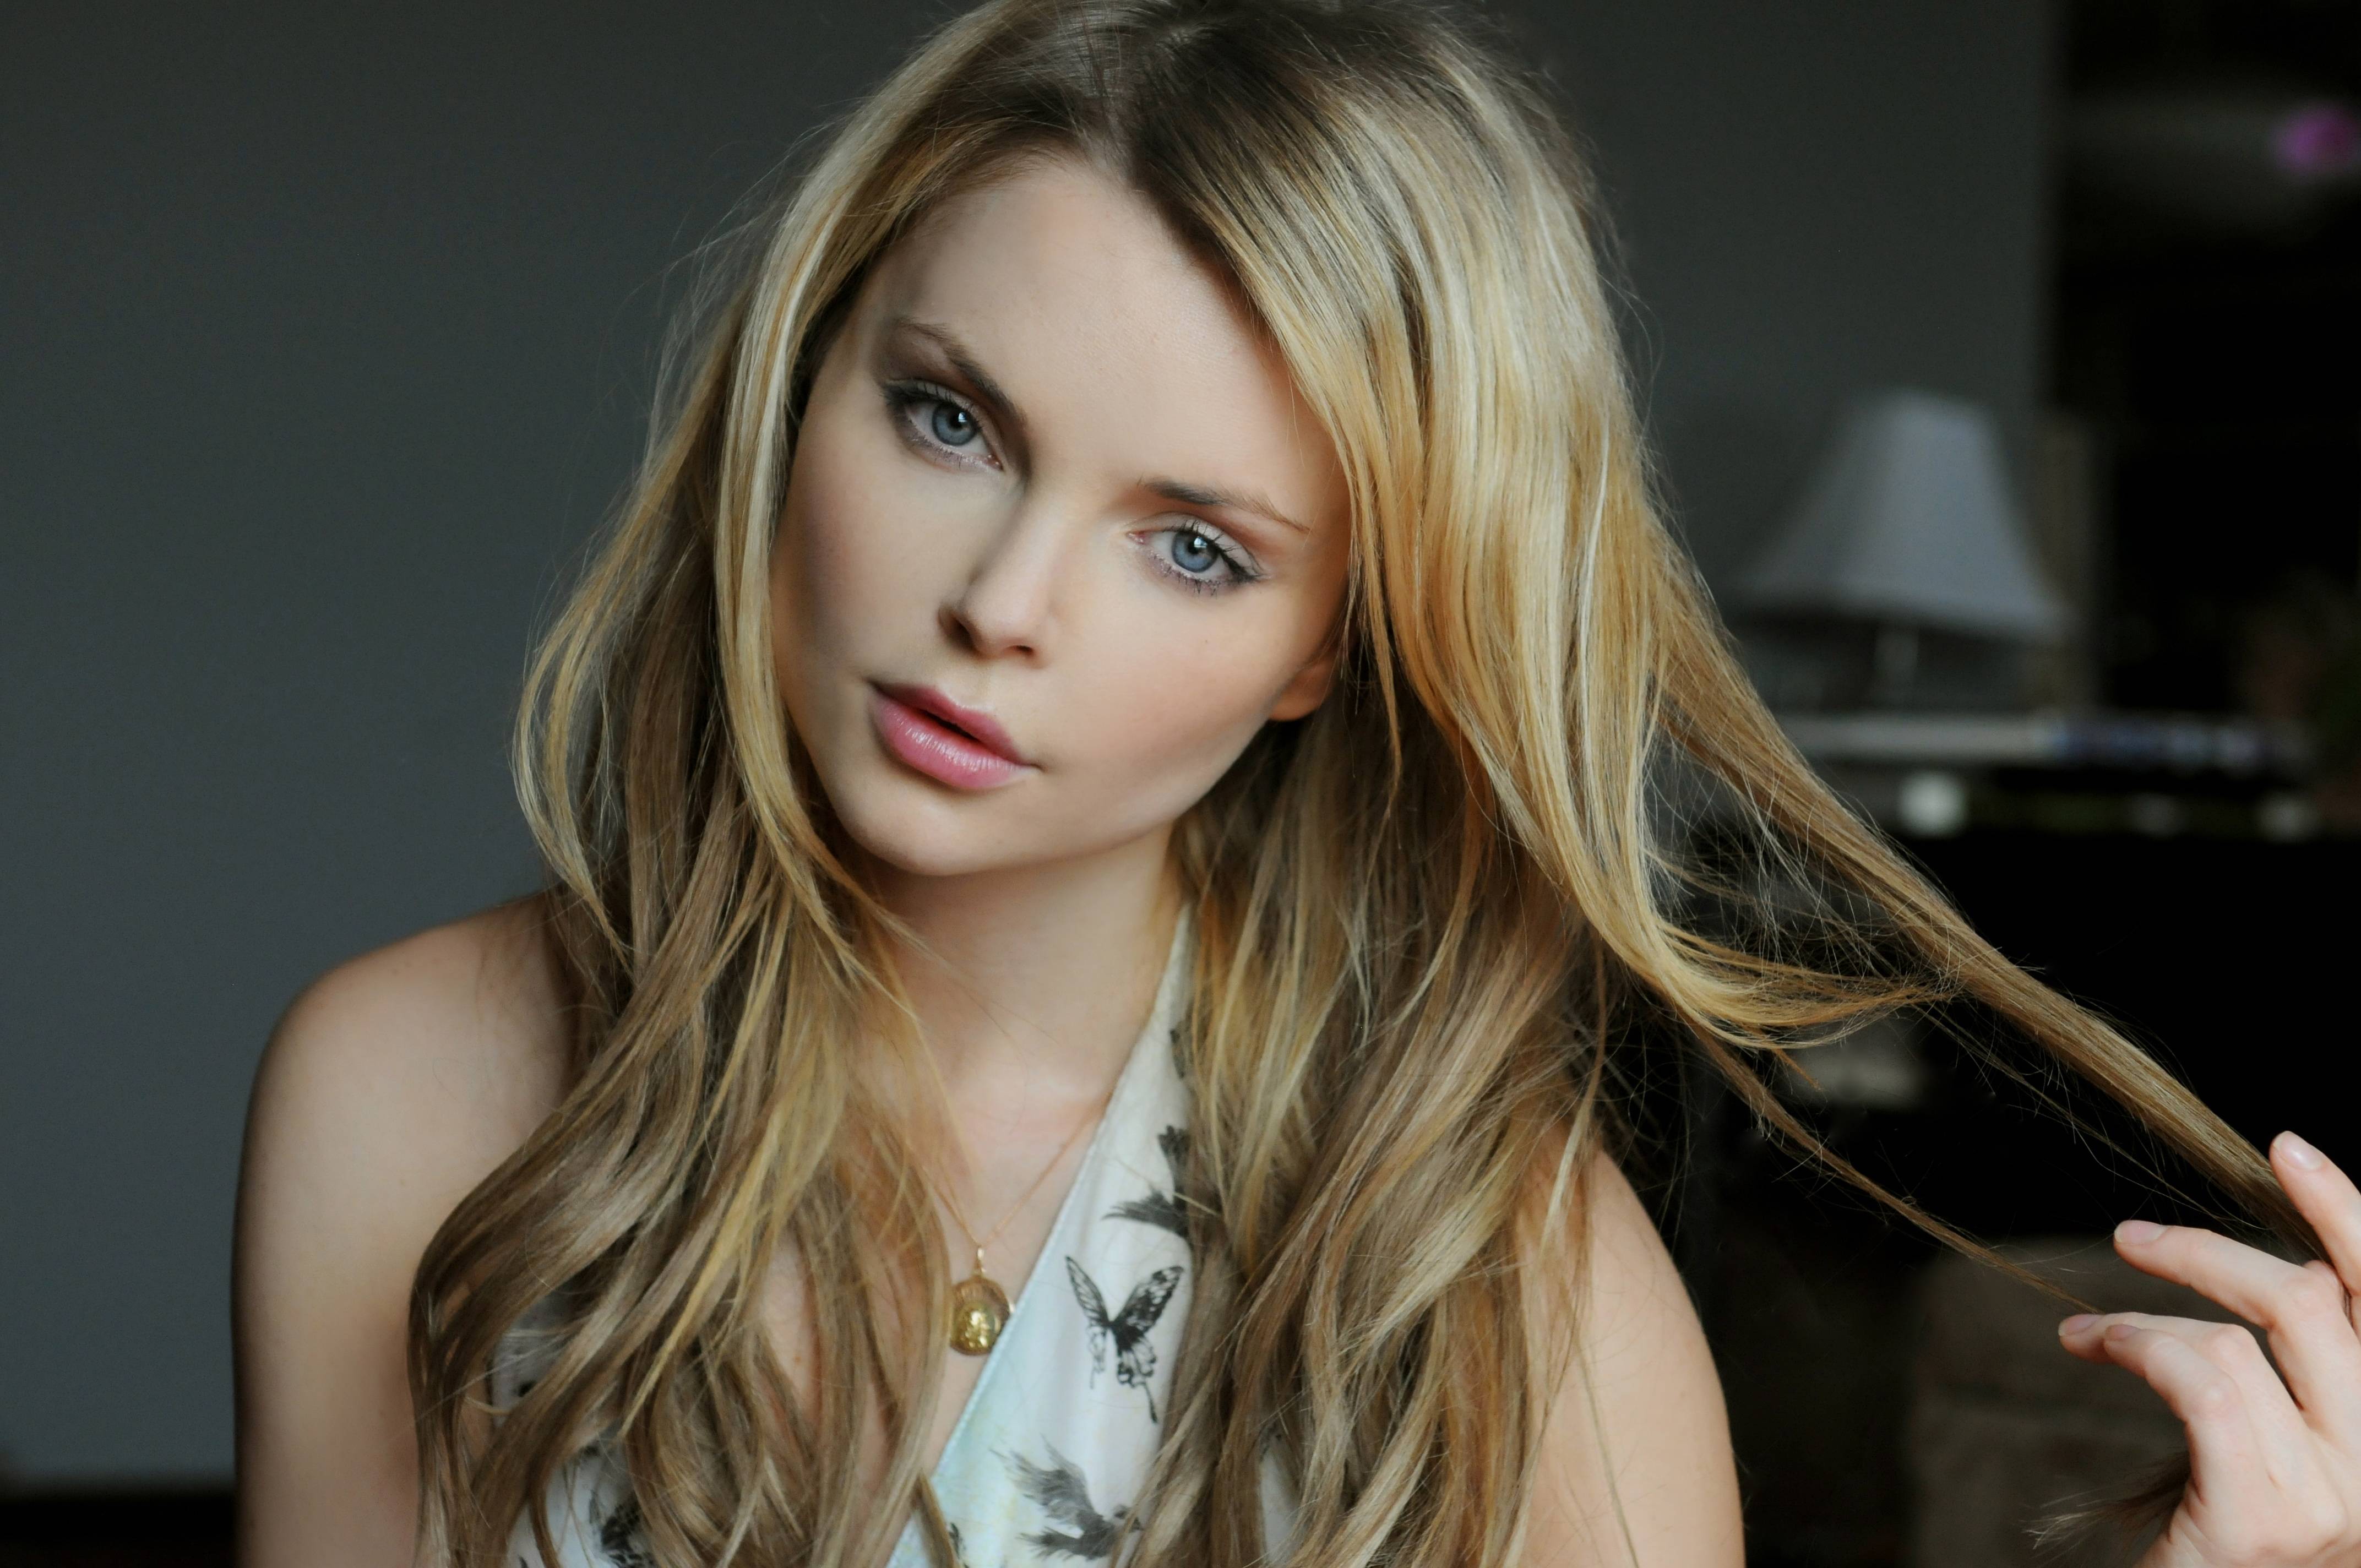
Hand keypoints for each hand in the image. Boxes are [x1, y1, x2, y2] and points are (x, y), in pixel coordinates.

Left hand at [2058, 1130, 2360, 1567]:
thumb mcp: (2284, 1435)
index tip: (2287, 1148)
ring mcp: (2340, 1498)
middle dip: (2209, 1251)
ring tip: (2089, 1328)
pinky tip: (2092, 1345)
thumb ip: (2302, 1362)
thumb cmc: (2233, 1523)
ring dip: (2146, 1310)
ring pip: (2244, 1335)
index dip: (2346, 1213)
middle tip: (2132, 1237)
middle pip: (2311, 1299)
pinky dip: (2135, 1344)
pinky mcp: (2266, 1518)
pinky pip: (2201, 1384)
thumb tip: (2283, 1261)